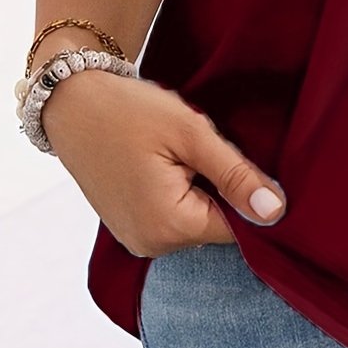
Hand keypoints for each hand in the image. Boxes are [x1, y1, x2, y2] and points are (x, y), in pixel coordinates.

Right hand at [41, 70, 286, 257]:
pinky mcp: (132, 226)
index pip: (239, 229)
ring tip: (189, 155)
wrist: (72, 102)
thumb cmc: (130, 112)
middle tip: (212, 150)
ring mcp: (138, 239)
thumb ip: (236, 176)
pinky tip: (176, 164)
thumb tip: (275, 212)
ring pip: (199, 219)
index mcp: (168, 227)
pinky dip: (187, 192)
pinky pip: (177, 216)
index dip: (256, 197)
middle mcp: (151, 245)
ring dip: (206, 189)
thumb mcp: (192, 135)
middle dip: (228, 190)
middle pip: (219, 225)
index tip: (252, 163)